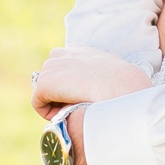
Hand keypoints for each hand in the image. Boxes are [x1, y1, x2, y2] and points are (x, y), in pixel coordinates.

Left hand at [33, 46, 151, 117]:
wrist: (123, 87)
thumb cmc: (126, 86)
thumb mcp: (115, 75)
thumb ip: (99, 78)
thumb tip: (89, 94)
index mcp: (79, 49)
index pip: (62, 66)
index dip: (68, 86)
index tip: (83, 98)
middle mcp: (63, 53)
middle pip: (50, 79)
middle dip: (59, 95)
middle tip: (77, 107)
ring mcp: (52, 66)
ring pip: (44, 92)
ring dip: (56, 104)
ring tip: (75, 111)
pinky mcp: (45, 83)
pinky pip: (38, 103)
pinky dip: (48, 113)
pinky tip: (67, 115)